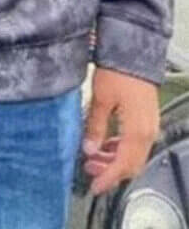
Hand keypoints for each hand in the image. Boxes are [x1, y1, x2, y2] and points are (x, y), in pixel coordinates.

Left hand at [82, 67, 159, 193]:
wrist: (133, 52)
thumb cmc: (118, 71)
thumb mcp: (101, 99)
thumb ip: (95, 127)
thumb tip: (89, 148)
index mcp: (137, 131)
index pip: (123, 165)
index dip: (108, 179)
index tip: (94, 187)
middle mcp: (148, 132)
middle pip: (131, 164)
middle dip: (110, 171)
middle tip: (89, 170)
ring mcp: (149, 125)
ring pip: (134, 155)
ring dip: (114, 160)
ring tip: (92, 157)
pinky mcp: (146, 119)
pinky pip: (135, 143)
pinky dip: (120, 149)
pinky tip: (105, 144)